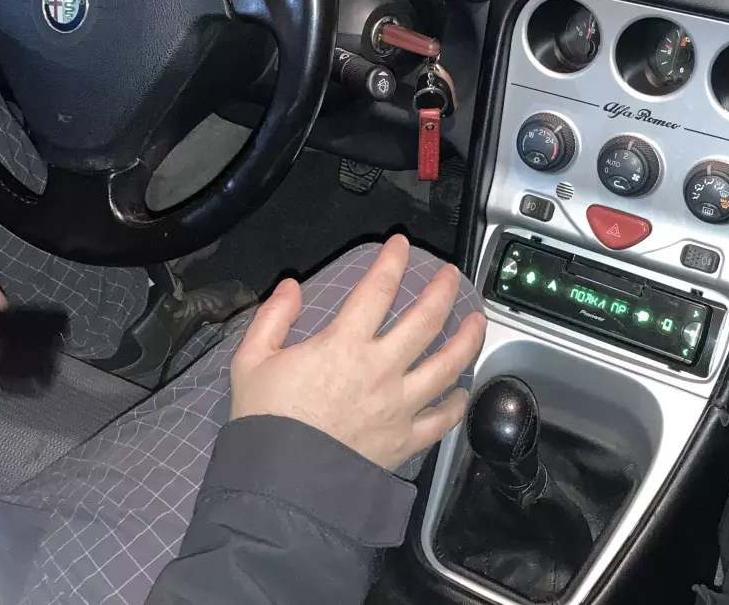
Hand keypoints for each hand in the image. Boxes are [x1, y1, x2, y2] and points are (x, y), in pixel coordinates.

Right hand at [230, 235, 486, 470]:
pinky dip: (457, 404)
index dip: (392, 261)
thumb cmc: (265, 423)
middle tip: (450, 275)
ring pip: (447, 366)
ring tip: (476, 322)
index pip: (377, 289)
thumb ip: (272, 317)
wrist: (279, 485)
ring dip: (466, 340)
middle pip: (425, 320)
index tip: (400, 245)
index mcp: (344, 345)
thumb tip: (290, 287)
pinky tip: (462, 391)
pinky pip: (442, 420)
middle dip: (442, 291)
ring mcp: (399, 406)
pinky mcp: (405, 440)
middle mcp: (380, 370)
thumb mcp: (252, 360)